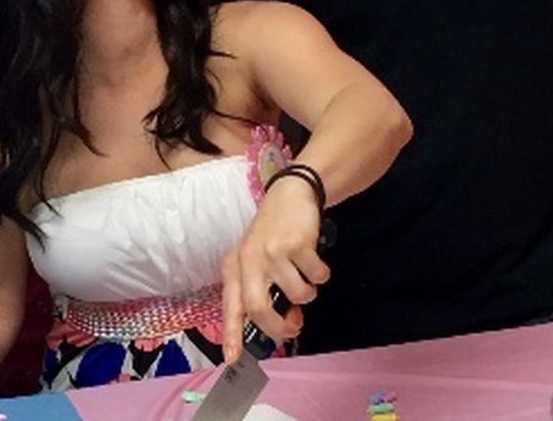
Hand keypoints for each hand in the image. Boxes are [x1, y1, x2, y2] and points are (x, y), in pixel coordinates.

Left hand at [220, 175, 328, 363]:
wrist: (290, 194)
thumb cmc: (272, 233)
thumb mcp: (256, 258)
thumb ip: (263, 289)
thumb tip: (287, 323)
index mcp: (235, 266)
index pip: (231, 306)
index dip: (231, 334)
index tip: (232, 358)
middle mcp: (249, 260)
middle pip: (259, 308)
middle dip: (279, 326)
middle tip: (293, 327)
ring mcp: (272, 251)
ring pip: (297, 295)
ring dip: (308, 294)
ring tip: (306, 280)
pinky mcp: (297, 243)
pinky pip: (316, 276)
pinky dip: (321, 275)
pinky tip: (315, 261)